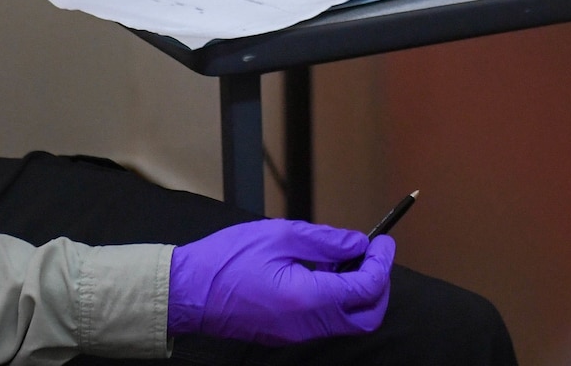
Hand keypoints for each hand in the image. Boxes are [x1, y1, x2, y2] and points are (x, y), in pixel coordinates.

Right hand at [167, 219, 393, 344]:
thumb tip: (356, 243)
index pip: (367, 288)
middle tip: (374, 255)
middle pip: (366, 316)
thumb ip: (325, 241)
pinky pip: (324, 320)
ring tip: (346, 257)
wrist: (187, 291)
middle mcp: (306, 324)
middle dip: (379, 286)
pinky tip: (323, 271)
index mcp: (308, 300)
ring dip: (357, 291)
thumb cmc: (226, 261)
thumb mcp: (279, 235)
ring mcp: (296, 333)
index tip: (383, 241)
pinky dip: (336, 298)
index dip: (382, 263)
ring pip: (346, 321)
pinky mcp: (286, 333)